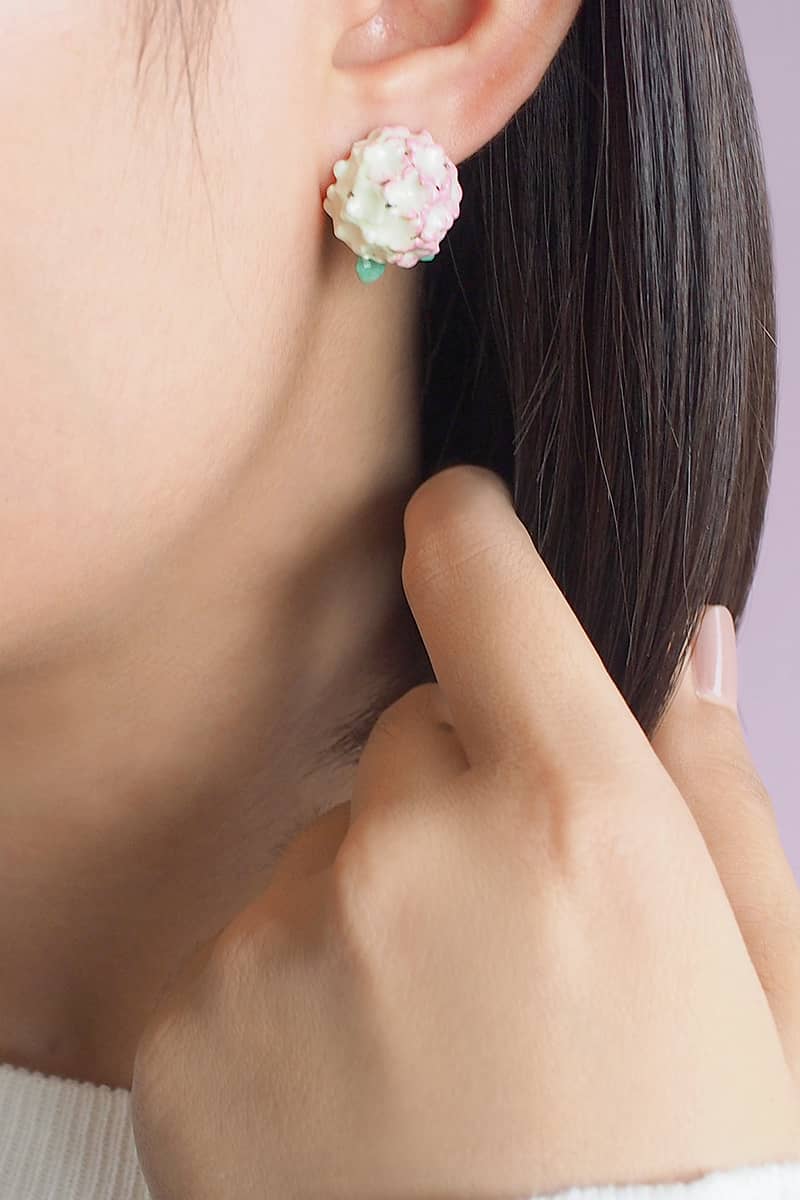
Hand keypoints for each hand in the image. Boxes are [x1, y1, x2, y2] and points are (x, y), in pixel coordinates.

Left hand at [130, 464, 799, 1199]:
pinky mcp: (189, 1029)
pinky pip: (245, 944)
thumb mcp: (768, 992)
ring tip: (440, 1053)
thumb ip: (720, 791)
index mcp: (579, 821)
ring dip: (376, 907)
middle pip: (411, 734)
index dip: (469, 533)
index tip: (459, 524)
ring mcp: (284, 939)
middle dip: (456, 801)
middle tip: (512, 950)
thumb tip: (690, 638)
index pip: (482, 578)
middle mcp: (417, 853)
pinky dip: (293, 995)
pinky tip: (361, 1104)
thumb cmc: (693, 1176)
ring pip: (330, 847)